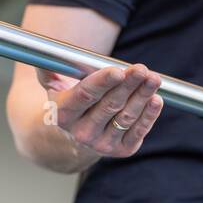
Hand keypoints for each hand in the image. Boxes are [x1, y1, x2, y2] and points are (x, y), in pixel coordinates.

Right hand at [37, 63, 163, 157]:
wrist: (76, 135)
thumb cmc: (70, 100)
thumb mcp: (54, 85)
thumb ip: (49, 69)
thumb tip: (46, 53)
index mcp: (64, 114)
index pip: (85, 96)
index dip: (102, 82)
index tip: (117, 70)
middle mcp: (82, 133)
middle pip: (109, 105)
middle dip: (128, 85)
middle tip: (141, 69)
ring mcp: (102, 144)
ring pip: (126, 117)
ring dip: (142, 96)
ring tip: (153, 79)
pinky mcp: (122, 150)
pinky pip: (138, 131)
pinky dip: (149, 115)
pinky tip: (155, 99)